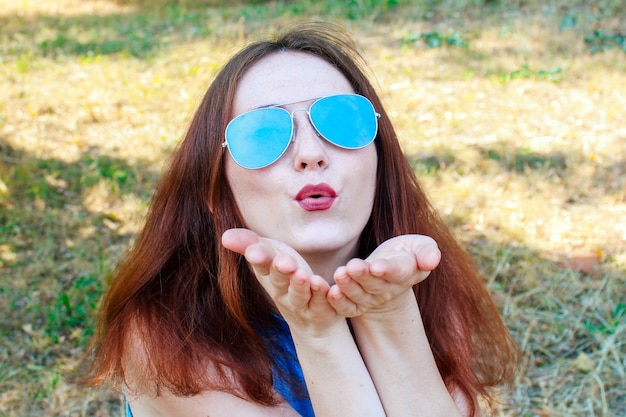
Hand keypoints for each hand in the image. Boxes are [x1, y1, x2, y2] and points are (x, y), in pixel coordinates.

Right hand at [222, 228, 343, 336]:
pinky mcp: (320, 311)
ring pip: (298, 295)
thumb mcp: (270, 255)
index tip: (254, 251)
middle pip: (279, 280)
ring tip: (302, 275)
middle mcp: (282, 291)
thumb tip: (224, 235)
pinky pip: (320, 303)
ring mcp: (301, 303)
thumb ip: (249, 243)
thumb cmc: (286, 278)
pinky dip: (321, 295)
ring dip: (299, 285)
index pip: (261, 265)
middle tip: (284, 262)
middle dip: (280, 270)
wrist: (310, 320)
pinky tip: (322, 285)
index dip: (259, 258)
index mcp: (268, 274)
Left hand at [327, 235, 440, 317]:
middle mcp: (388, 288)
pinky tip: (331, 293)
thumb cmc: (406, 253)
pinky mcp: (357, 304)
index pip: (398, 272)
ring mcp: (371, 298)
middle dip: (363, 276)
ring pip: (359, 295)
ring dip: (348, 287)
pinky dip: (339, 303)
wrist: (389, 271)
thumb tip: (433, 260)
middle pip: (375, 284)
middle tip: (352, 267)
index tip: (377, 266)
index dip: (388, 270)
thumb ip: (427, 252)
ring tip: (340, 274)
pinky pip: (348, 308)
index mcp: (406, 272)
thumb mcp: (420, 247)